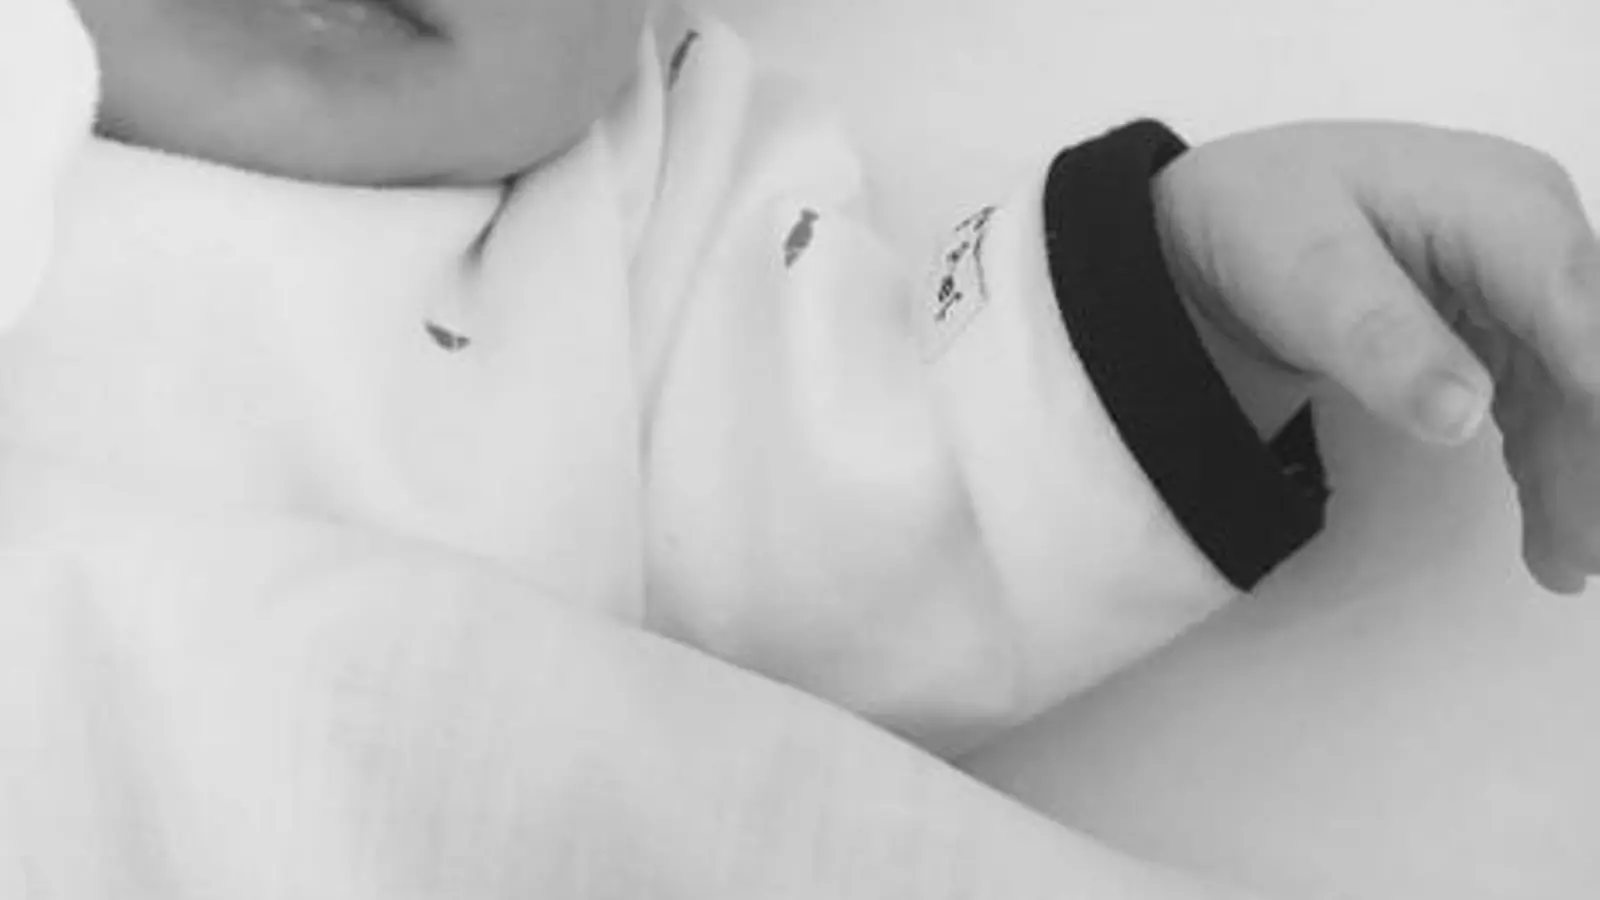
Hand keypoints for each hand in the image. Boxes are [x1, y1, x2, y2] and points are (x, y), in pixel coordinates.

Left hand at [1153, 121, 1599, 593]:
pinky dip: (1551, 469)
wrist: (1225, 212)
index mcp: (1502, 201)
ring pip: (1580, 390)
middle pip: (1595, 353)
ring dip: (1582, 476)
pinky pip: (1548, 403)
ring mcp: (1526, 282)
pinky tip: (1550, 537)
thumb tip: (1463, 415)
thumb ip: (1381, 339)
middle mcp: (1537, 234)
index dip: (1599, 394)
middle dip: (1597, 453)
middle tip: (1583, 550)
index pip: (1576, 304)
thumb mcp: (1304, 273)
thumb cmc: (1262, 221)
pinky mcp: (1507, 326)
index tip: (1595, 483)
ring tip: (1564, 564)